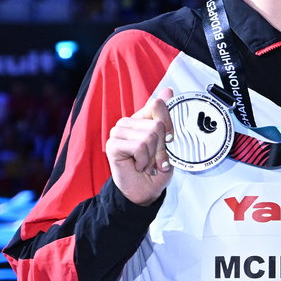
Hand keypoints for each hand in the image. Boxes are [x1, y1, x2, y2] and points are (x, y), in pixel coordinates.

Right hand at [107, 88, 174, 205]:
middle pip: (156, 124)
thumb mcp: (166, 142)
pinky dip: (144, 160)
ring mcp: (118, 133)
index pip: (157, 104)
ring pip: (149, 136)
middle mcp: (128, 123)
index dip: (168, 123)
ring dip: (153, 155)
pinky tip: (138, 166)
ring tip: (146, 163)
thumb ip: (164, 116)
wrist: (145, 190)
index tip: (169, 139)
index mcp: (141, 119)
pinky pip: (139, 146)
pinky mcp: (112, 145)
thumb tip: (167, 90)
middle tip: (155, 159)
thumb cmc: (155, 168)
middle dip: (161, 146)